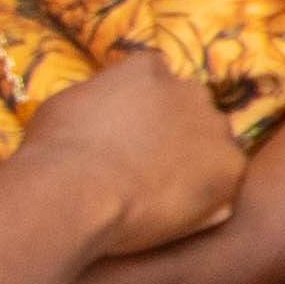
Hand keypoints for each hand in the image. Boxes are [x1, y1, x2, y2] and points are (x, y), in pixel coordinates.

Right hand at [2, 47, 246, 258]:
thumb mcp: (66, 107)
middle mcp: (189, 90)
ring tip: (160, 195)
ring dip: (195, 163)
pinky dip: (209, 198)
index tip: (130, 136)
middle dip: (175, 132)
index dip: (144, 111)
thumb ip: (98, 102)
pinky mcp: (230, 167)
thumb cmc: (54, 152)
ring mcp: (214, 127)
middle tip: (148, 167)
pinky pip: (226, 181)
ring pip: (213, 144)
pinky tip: (178, 214)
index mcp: (147, 68)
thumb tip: (99, 113)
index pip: (157, 81)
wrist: (76, 190)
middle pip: (191, 108)